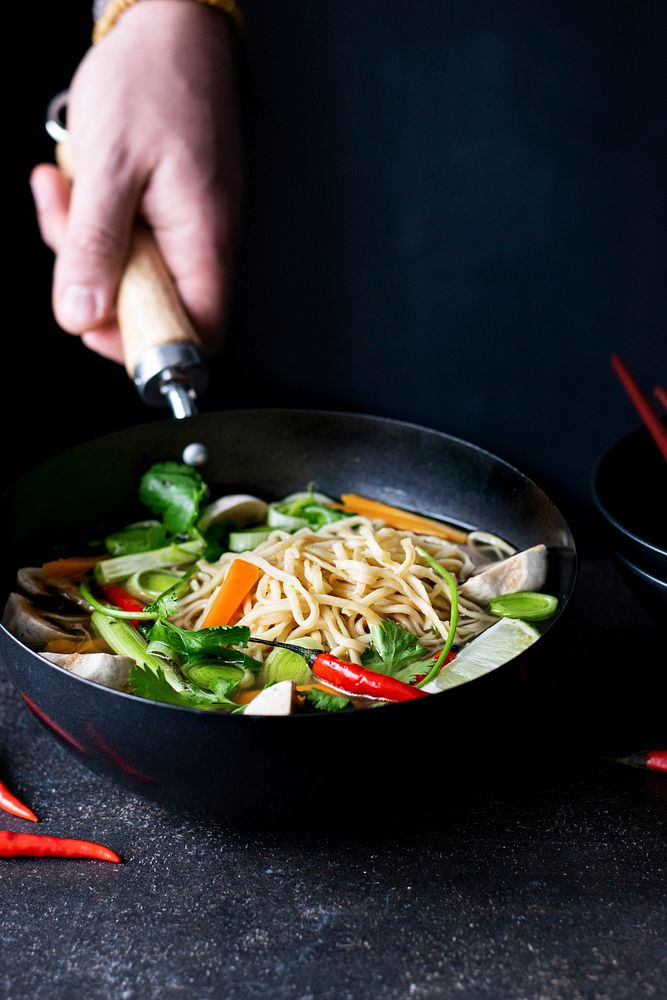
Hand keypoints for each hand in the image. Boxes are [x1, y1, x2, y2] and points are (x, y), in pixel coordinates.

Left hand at [30, 1, 241, 362]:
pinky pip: (128, 236)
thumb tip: (83, 312)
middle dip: (96, 280)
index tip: (98, 322)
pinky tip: (74, 182)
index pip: (197, 331)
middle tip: (68, 235)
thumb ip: (95, 246)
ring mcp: (187, 223)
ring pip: (132, 270)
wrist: (168, 24)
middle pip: (153, 304)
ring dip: (85, 243)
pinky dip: (93, 219)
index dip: (148, 342)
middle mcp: (204, 240)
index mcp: (203, 239)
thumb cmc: (151, 81)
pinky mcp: (168, 207)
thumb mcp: (107, 168)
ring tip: (64, 191)